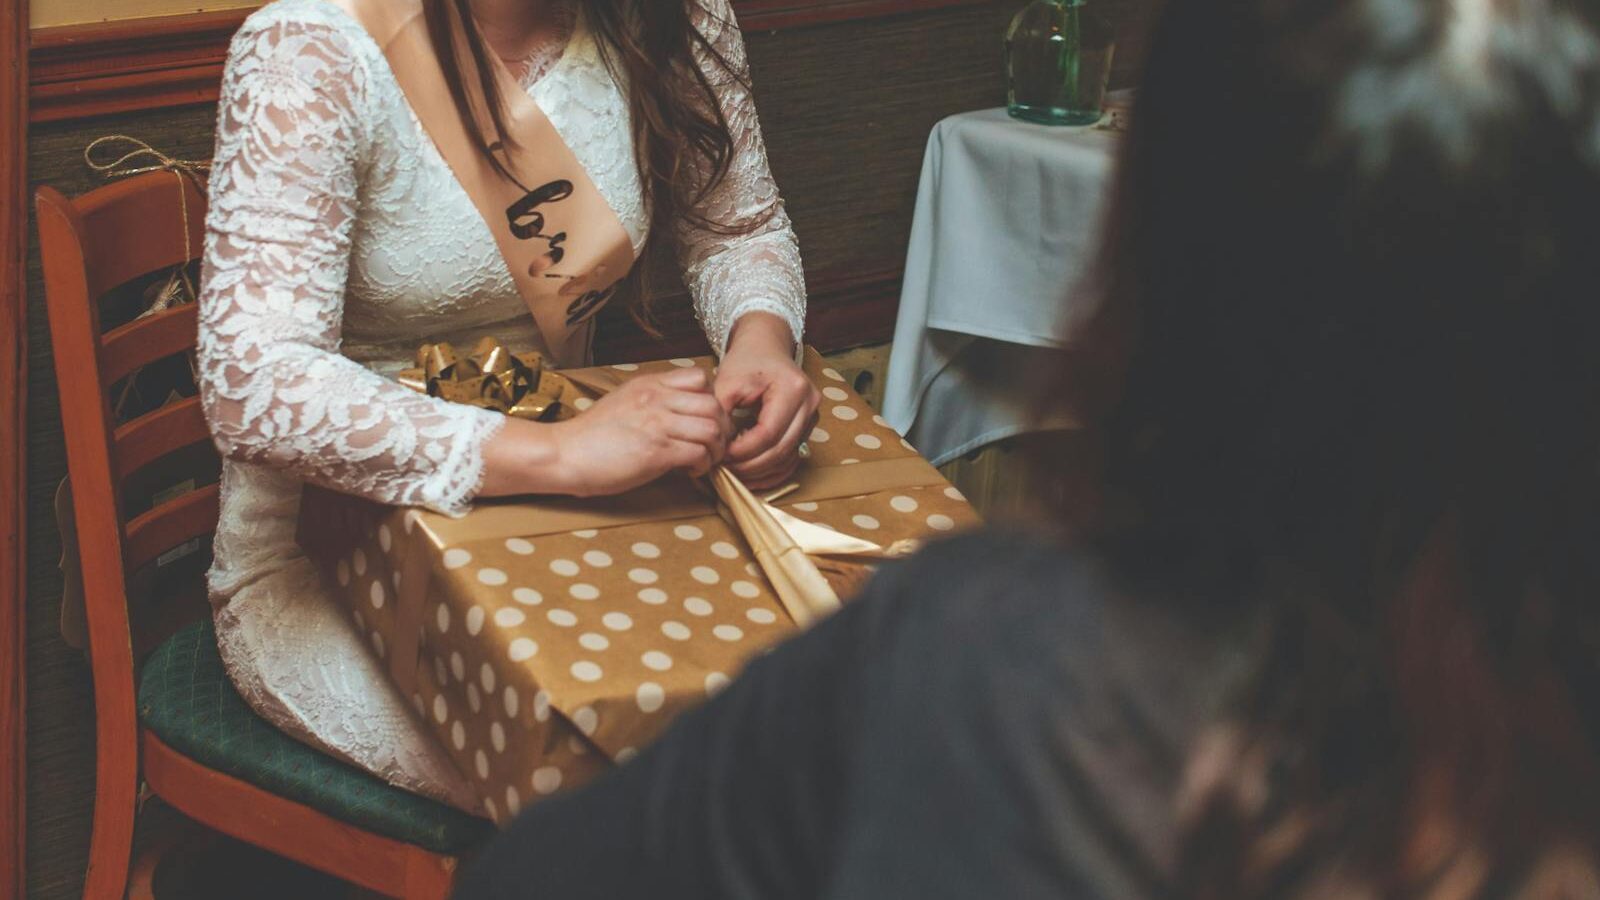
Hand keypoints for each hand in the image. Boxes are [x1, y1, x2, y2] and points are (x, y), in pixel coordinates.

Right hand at [553, 367, 732, 495]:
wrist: (564, 454)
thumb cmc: (591, 435)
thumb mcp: (624, 403)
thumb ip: (653, 402)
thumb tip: (681, 416)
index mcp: (650, 384)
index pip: (700, 377)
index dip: (711, 400)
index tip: (705, 420)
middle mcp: (657, 399)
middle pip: (714, 404)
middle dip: (722, 428)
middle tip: (714, 445)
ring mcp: (657, 424)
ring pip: (712, 429)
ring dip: (716, 449)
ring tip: (704, 460)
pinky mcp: (656, 452)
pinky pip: (699, 453)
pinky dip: (703, 465)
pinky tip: (690, 471)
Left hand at [714, 312, 819, 489]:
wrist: (766, 347)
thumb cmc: (747, 360)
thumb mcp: (727, 380)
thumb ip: (720, 413)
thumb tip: (716, 447)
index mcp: (793, 388)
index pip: (768, 433)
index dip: (744, 451)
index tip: (721, 457)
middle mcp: (810, 403)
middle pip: (781, 449)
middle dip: (751, 466)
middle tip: (725, 471)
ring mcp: (812, 417)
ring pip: (788, 458)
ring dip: (761, 472)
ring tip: (735, 475)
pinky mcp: (807, 427)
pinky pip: (792, 458)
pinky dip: (772, 470)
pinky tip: (751, 475)